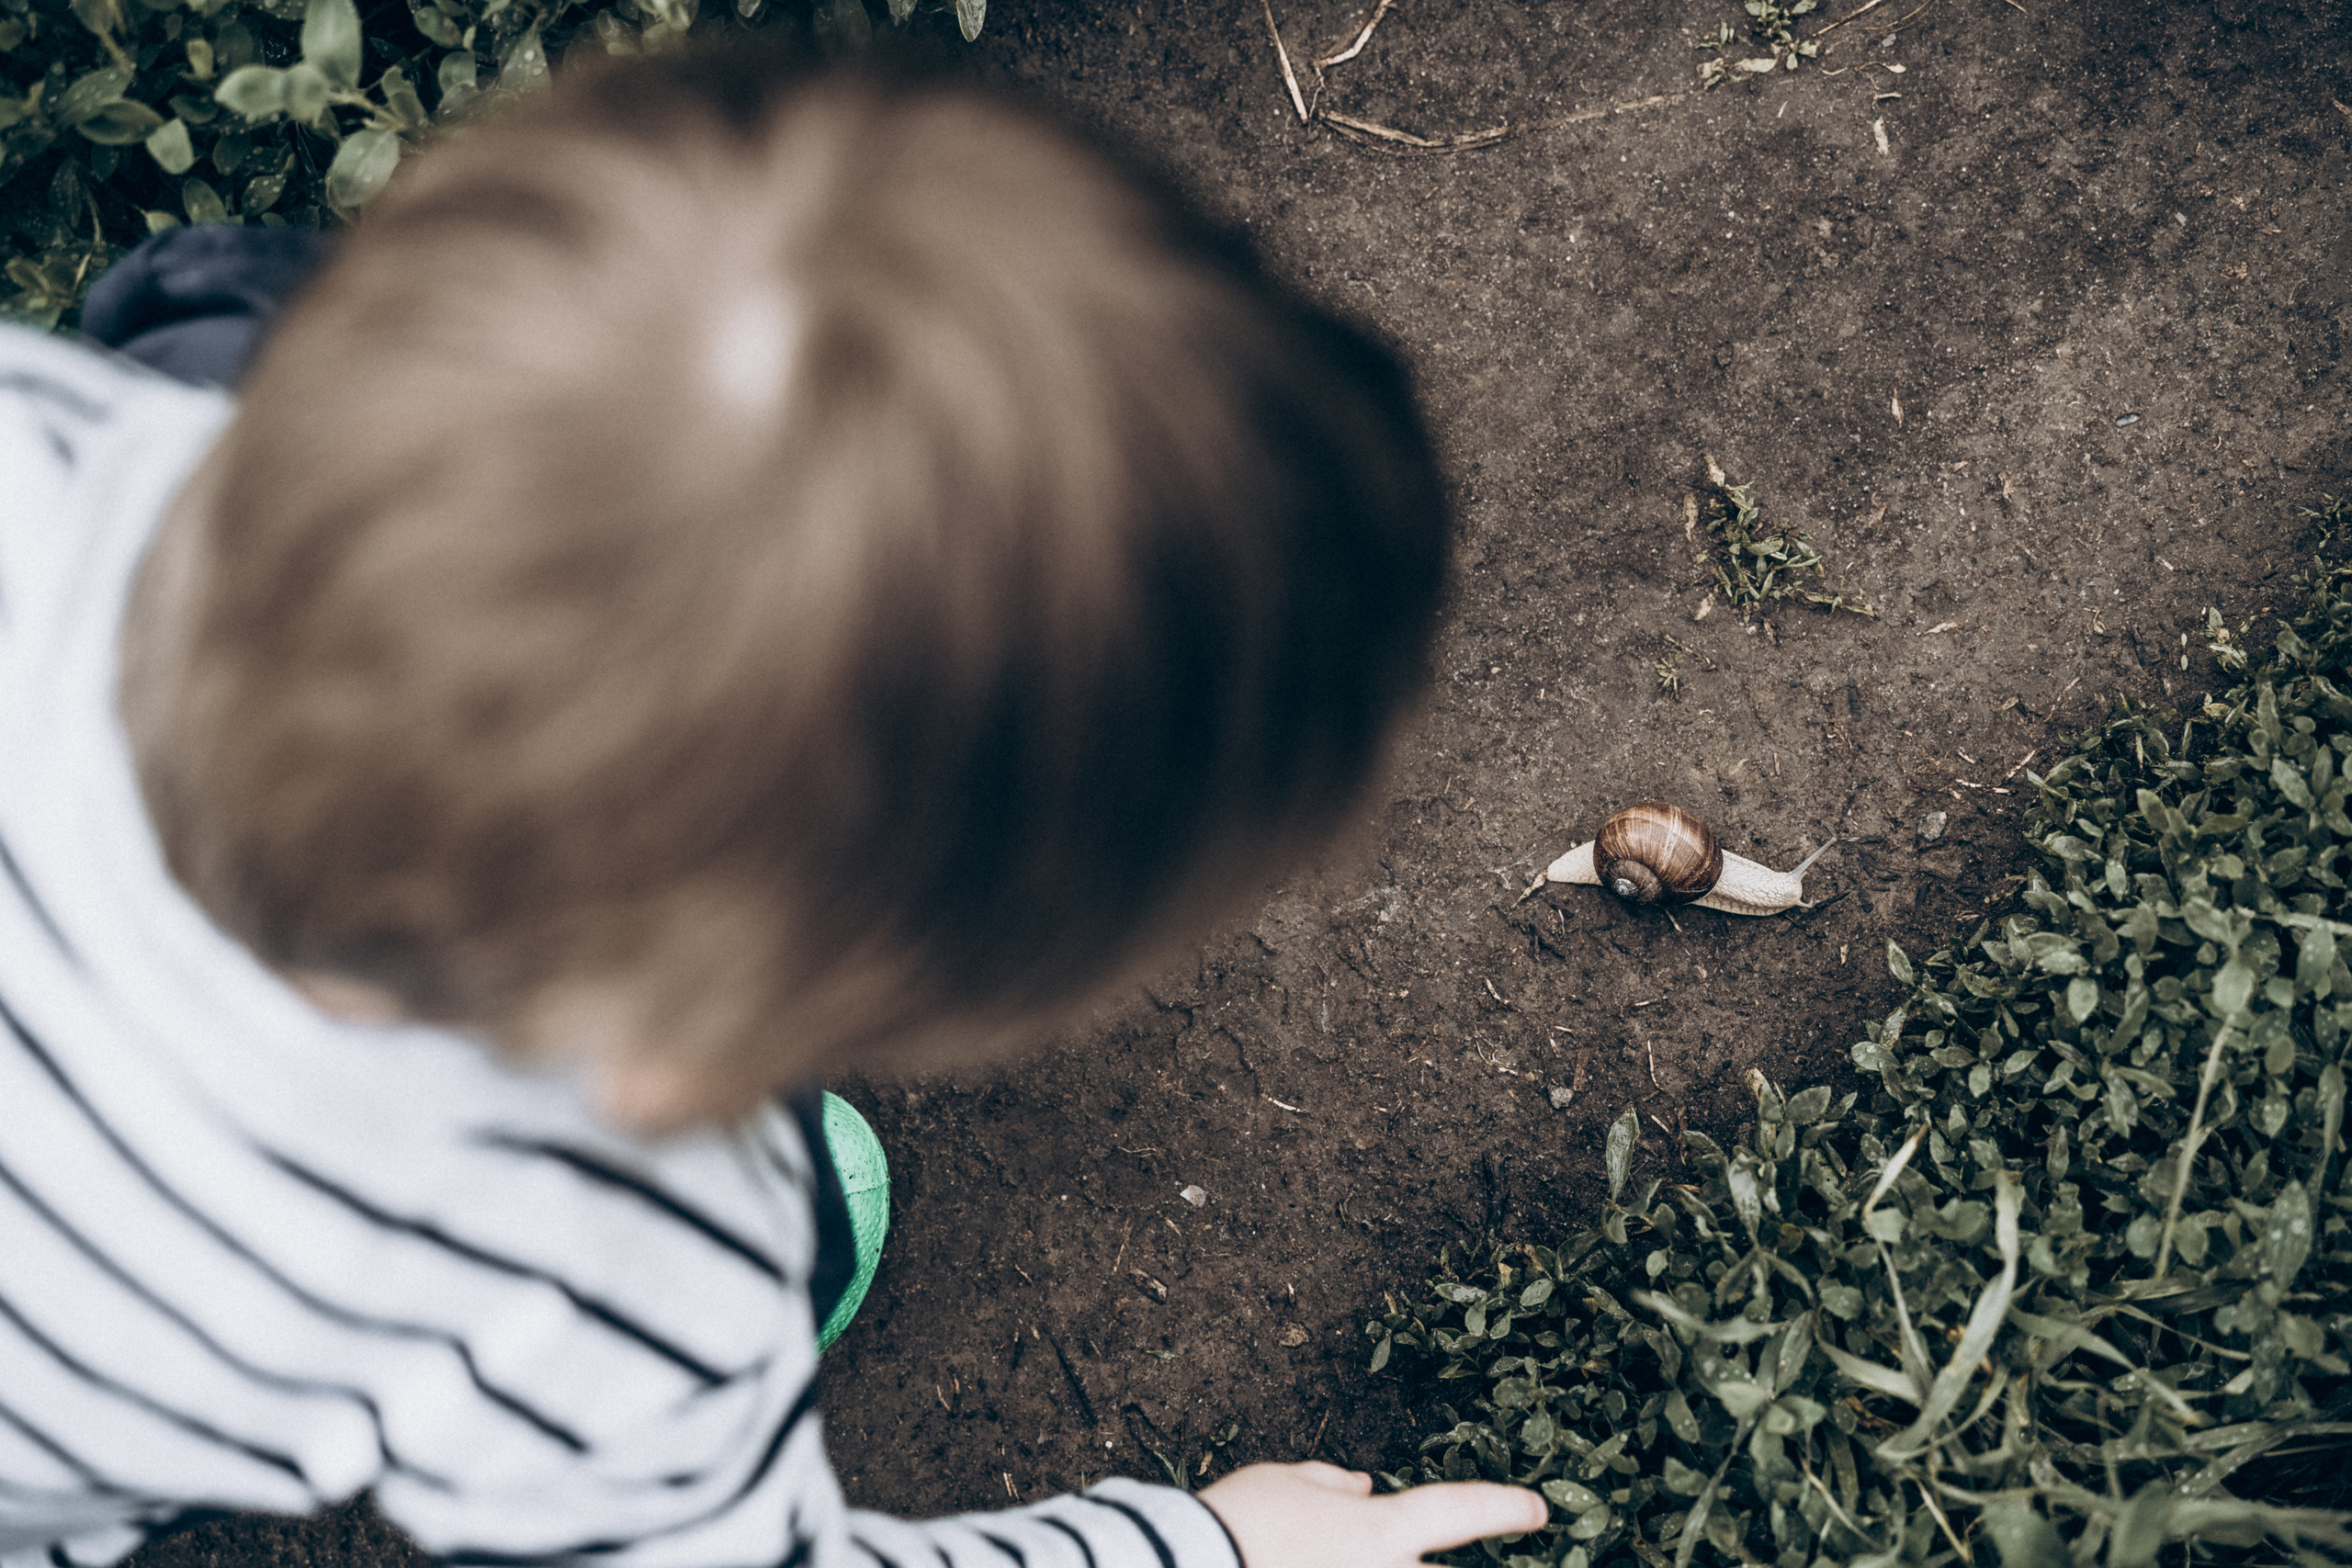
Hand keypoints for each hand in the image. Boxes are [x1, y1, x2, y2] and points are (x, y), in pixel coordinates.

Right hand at [1197, 1461, 1546, 1567]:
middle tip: (1517, 1564)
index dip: (1504, 1508)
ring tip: (1379, 1552)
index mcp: (1381, 1530)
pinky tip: (1341, 1563)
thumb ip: (1329, 1485)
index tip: (1538, 1510)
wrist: (1189, 1566)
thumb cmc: (1237, 1520)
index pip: (1460, 1511)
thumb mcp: (1285, 1482)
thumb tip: (1359, 1489)